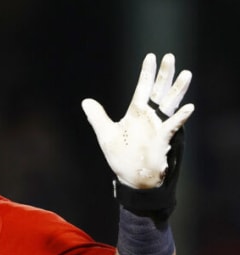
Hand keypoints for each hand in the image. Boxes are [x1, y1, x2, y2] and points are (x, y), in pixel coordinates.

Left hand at [81, 53, 194, 188]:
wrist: (131, 177)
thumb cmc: (121, 156)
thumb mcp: (106, 134)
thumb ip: (97, 117)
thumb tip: (86, 101)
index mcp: (136, 112)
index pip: (143, 88)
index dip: (147, 73)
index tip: (151, 56)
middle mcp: (149, 116)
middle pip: (159, 90)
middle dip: (164, 74)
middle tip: (170, 57)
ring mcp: (158, 126)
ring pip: (170, 103)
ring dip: (177, 90)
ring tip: (186, 74)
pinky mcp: (163, 139)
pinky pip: (173, 126)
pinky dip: (180, 117)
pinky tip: (189, 107)